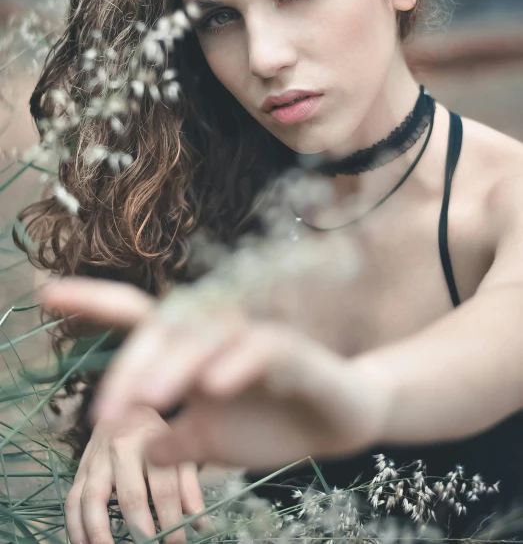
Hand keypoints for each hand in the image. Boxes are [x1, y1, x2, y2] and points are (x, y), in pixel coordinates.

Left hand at [44, 279, 389, 470]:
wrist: (338, 422)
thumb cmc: (271, 422)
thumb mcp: (210, 441)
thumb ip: (172, 442)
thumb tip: (136, 450)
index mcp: (193, 350)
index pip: (138, 317)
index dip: (94, 302)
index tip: (46, 292)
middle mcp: (219, 332)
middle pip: (165, 329)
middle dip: (130, 366)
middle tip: (102, 413)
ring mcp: (255, 336)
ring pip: (206, 335)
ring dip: (174, 365)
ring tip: (147, 399)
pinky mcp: (292, 350)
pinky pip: (260, 348)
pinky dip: (235, 363)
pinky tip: (214, 386)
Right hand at [65, 405, 206, 543]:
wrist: (125, 409)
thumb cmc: (156, 436)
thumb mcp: (176, 450)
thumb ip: (189, 487)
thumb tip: (201, 524)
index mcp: (152, 442)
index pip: (164, 488)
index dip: (172, 521)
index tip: (177, 543)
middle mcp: (122, 449)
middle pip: (131, 495)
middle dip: (141, 530)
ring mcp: (97, 460)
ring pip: (93, 499)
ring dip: (99, 532)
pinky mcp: (81, 470)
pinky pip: (72, 501)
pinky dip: (75, 526)